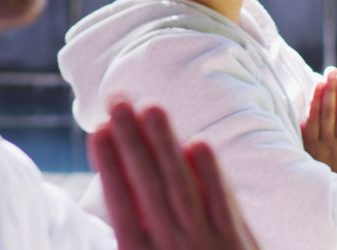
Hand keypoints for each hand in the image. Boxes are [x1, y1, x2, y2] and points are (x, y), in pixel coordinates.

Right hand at [88, 101, 258, 249]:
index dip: (109, 167)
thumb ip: (128, 239)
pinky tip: (199, 144)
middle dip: (132, 141)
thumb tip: (109, 206)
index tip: (98, 131)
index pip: (121, 207)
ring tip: (151, 108)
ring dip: (166, 146)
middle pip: (149, 187)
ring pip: (183, 187)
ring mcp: (207, 245)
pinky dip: (212, 176)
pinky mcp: (239, 245)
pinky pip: (225, 206)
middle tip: (117, 101)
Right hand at [301, 67, 336, 185]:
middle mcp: (325, 144)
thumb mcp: (303, 156)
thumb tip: (304, 115)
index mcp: (309, 144)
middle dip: (331, 90)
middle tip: (333, 71)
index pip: (314, 114)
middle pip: (328, 112)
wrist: (332, 201)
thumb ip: (304, 137)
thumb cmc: (313, 174)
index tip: (320, 80)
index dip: (318, 96)